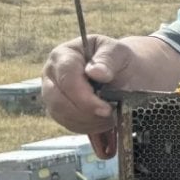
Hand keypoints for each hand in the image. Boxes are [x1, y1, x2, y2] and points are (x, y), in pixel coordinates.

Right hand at [42, 34, 132, 158]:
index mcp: (64, 55)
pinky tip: (104, 122)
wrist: (126, 73)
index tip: (106, 108)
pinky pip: (68, 124)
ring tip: (110, 118)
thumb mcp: (119, 53)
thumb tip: (96, 72)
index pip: (66, 77)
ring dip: (88, 122)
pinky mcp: (60, 110)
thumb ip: (108, 59)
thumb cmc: (120, 60)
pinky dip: (88, 127)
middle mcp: (52, 75)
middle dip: (86, 112)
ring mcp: (53, 94)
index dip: (84, 96)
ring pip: (61, 115)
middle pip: (57, 100)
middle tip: (110, 115)